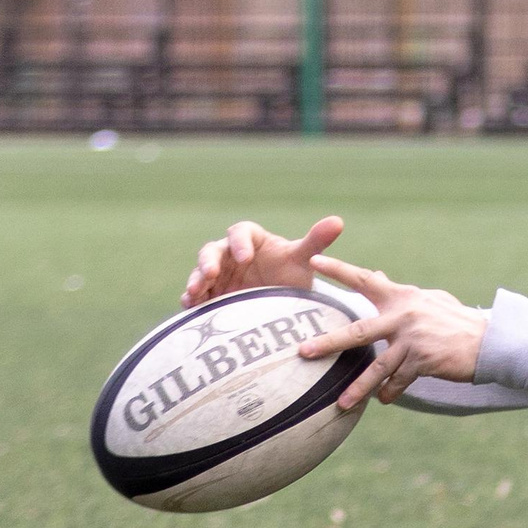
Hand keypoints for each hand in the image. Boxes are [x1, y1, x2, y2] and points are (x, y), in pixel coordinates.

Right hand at [182, 216, 343, 307]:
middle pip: (212, 251)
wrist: (283, 304)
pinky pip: (196, 294)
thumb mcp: (304, 260)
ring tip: (195, 293)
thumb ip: (316, 241)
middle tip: (211, 274)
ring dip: (196, 280)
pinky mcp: (211, 294)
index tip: (245, 257)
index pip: (240, 232)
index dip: (239, 242)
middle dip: (208, 262)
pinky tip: (190, 306)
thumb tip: (338, 221)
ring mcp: (218, 275)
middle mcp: (229, 254)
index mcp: (250, 239)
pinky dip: (192, 299)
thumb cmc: (292, 274)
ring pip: (200, 273)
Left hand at [298, 256, 489, 408]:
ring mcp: (412, 340)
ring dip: (357, 388)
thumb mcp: (429, 300)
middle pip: (358, 332)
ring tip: (341, 403)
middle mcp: (403, 316)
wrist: (488, 342)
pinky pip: (398, 381)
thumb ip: (400, 292)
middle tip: (304, 351)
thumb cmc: (456, 321)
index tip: (313, 260)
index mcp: (402, 296)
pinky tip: (383, 399)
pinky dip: (390, 392)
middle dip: (329, 343)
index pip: (365, 279)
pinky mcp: (423, 361)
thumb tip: (378, 276)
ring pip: (376, 367)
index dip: (338, 269)